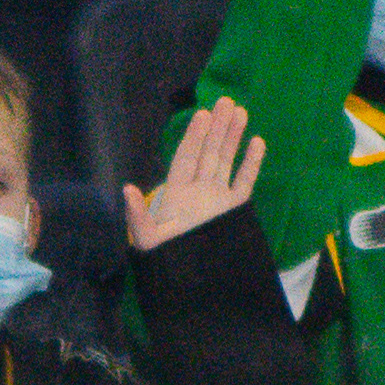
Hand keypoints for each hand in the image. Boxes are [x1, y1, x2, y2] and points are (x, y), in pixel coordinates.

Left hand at [125, 95, 267, 251]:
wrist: (192, 283)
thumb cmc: (166, 259)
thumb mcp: (148, 240)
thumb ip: (138, 216)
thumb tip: (127, 189)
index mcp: (176, 193)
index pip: (186, 158)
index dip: (194, 136)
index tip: (202, 115)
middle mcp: (197, 191)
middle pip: (208, 153)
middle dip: (216, 128)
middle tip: (225, 101)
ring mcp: (217, 199)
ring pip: (226, 161)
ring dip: (233, 138)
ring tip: (241, 111)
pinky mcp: (234, 211)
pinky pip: (244, 183)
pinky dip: (251, 164)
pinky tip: (258, 142)